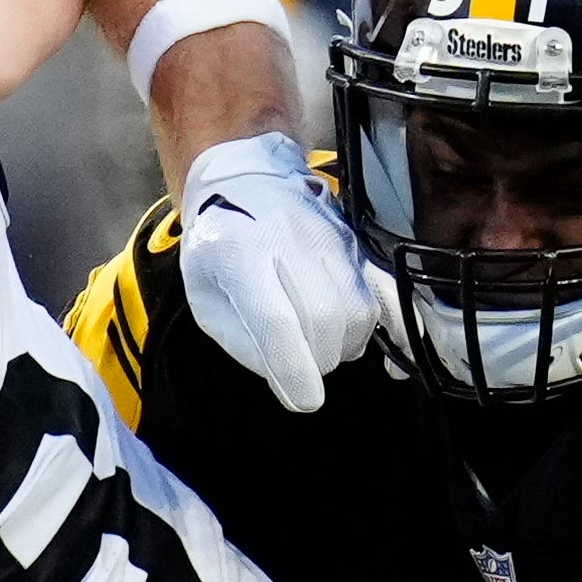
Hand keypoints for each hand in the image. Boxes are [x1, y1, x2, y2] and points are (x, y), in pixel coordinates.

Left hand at [178, 131, 374, 411]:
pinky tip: (352, 339)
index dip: (294, 367)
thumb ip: (242, 339)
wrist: (244, 180)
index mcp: (239, 253)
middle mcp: (288, 240)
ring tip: (322, 348)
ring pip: (356, 308)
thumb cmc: (217, 248)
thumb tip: (288, 377)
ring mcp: (328, 236)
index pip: (275, 319)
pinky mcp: (352, 242)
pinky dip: (370, 328)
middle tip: (306, 368)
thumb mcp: (206, 297)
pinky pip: (375, 294)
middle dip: (320, 360)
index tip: (305, 401)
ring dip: (344, 344)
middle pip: (323, 316)